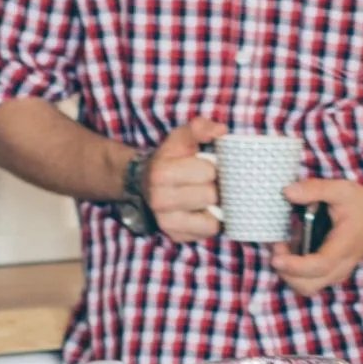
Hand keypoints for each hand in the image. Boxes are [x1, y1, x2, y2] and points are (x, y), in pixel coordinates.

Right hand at [142, 117, 226, 241]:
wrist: (143, 182)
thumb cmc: (170, 159)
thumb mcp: (180, 137)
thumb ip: (199, 128)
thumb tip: (219, 131)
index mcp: (161, 172)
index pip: (208, 172)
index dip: (212, 167)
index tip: (206, 166)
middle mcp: (160, 199)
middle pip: (211, 195)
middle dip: (214, 187)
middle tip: (208, 183)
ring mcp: (166, 221)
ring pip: (211, 218)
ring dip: (214, 206)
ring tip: (206, 197)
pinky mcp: (176, 236)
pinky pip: (209, 231)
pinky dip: (210, 221)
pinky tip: (202, 211)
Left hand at [270, 176, 362, 296]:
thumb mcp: (342, 189)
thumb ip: (315, 189)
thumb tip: (287, 192)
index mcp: (344, 247)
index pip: (319, 266)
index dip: (295, 266)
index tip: (276, 257)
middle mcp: (341, 266)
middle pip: (307, 285)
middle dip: (286, 271)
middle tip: (277, 246)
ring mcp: (337, 272)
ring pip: (306, 287)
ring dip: (288, 273)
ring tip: (282, 248)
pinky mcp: (332, 271)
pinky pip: (309, 281)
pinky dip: (294, 272)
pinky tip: (290, 250)